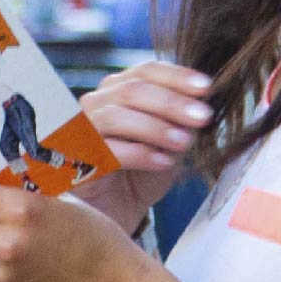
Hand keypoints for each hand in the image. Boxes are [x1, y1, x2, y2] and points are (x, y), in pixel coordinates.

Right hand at [68, 60, 217, 233]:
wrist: (117, 210)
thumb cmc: (143, 172)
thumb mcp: (168, 141)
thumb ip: (180, 121)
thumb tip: (203, 106)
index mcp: (118, 90)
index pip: (145, 71)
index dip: (176, 76)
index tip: (206, 87)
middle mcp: (95, 103)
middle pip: (132, 90)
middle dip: (171, 102)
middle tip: (203, 116)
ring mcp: (79, 129)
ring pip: (116, 116)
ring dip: (155, 127)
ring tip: (185, 142)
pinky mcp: (73, 159)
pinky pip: (107, 150)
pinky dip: (140, 154)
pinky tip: (164, 162)